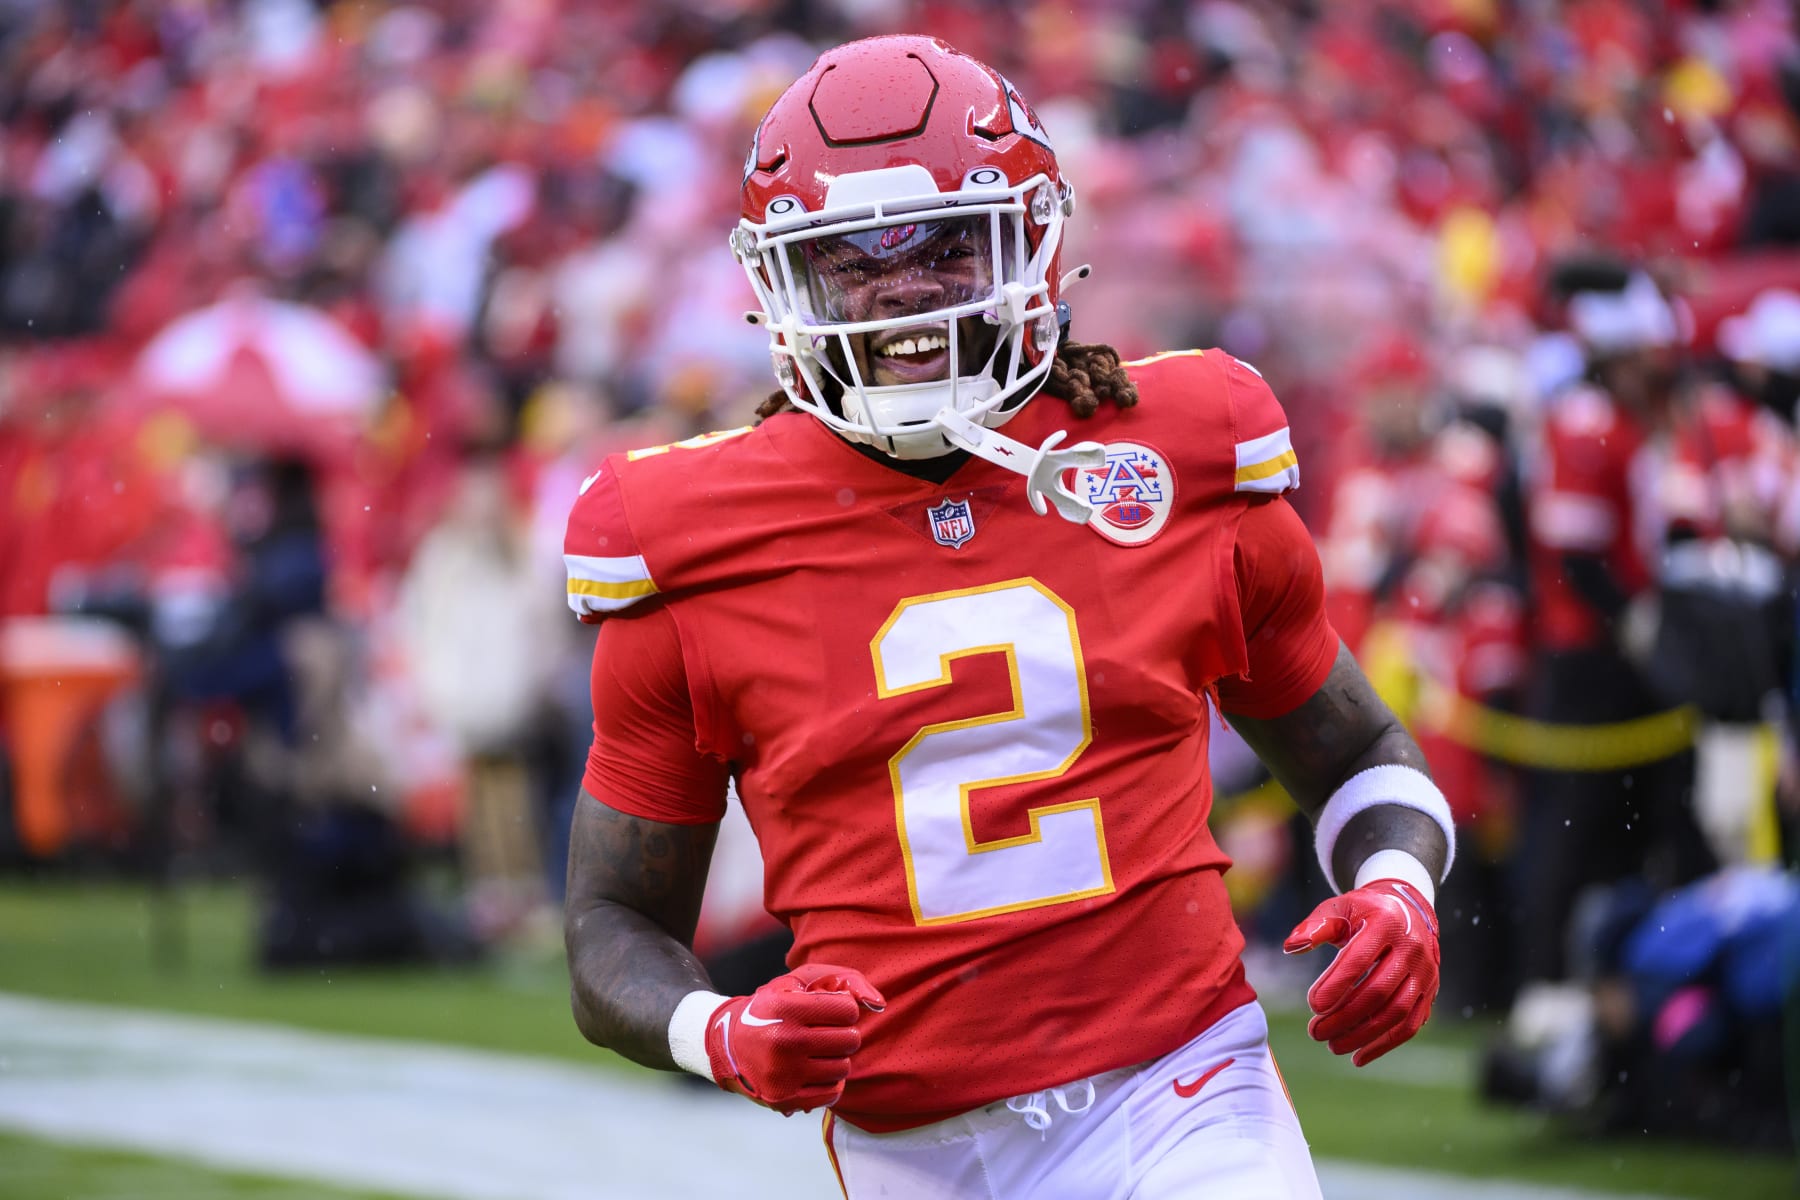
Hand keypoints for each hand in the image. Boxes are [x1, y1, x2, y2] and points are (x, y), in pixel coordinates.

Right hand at [704, 963, 885, 1113]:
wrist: (727, 1044)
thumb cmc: (772, 1008)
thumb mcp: (797, 982)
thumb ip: (841, 980)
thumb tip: (878, 1002)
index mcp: (786, 1008)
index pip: (847, 1010)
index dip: (844, 1009)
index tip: (831, 1011)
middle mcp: (784, 1041)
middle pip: (849, 1040)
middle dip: (843, 1034)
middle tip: (826, 1032)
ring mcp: (784, 1073)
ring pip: (843, 1067)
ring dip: (836, 1058)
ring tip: (817, 1051)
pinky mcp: (785, 1099)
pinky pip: (832, 1093)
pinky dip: (830, 1081)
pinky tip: (814, 1070)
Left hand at [1283, 879, 1438, 1066]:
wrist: (1408, 911)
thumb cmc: (1364, 912)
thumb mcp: (1339, 908)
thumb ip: (1315, 926)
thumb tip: (1291, 947)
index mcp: (1386, 924)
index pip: (1359, 959)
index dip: (1336, 985)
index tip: (1313, 1005)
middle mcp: (1412, 949)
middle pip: (1378, 992)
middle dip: (1344, 1016)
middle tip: (1315, 1032)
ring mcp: (1425, 973)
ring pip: (1396, 1014)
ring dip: (1362, 1035)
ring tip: (1332, 1045)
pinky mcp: (1429, 993)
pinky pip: (1410, 1026)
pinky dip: (1384, 1045)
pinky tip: (1358, 1057)